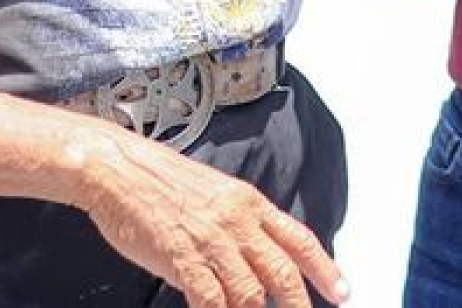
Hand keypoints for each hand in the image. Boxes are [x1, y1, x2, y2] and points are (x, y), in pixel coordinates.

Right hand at [77, 127, 348, 306]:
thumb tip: (253, 257)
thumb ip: (236, 223)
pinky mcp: (182, 257)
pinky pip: (211, 301)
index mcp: (247, 201)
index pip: (298, 238)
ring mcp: (211, 240)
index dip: (324, 268)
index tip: (342, 292)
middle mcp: (236, 220)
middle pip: (281, 272)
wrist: (118, 168)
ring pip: (250, 293)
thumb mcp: (213, 192)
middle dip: (299, 304)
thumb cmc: (158, 179)